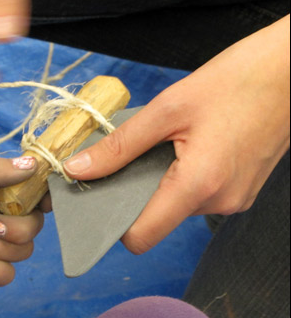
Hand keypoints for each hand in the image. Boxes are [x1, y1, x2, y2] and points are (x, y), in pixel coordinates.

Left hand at [64, 15, 289, 254]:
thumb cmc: (238, 81)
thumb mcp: (167, 108)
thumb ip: (119, 145)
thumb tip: (78, 169)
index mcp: (198, 185)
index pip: (141, 237)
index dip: (114, 224)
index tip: (100, 196)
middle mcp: (218, 202)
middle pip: (156, 219)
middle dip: (135, 192)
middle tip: (130, 156)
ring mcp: (233, 199)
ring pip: (176, 205)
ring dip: (160, 181)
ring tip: (167, 143)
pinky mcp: (240, 190)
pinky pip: (196, 195)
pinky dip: (181, 177)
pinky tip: (187, 146)